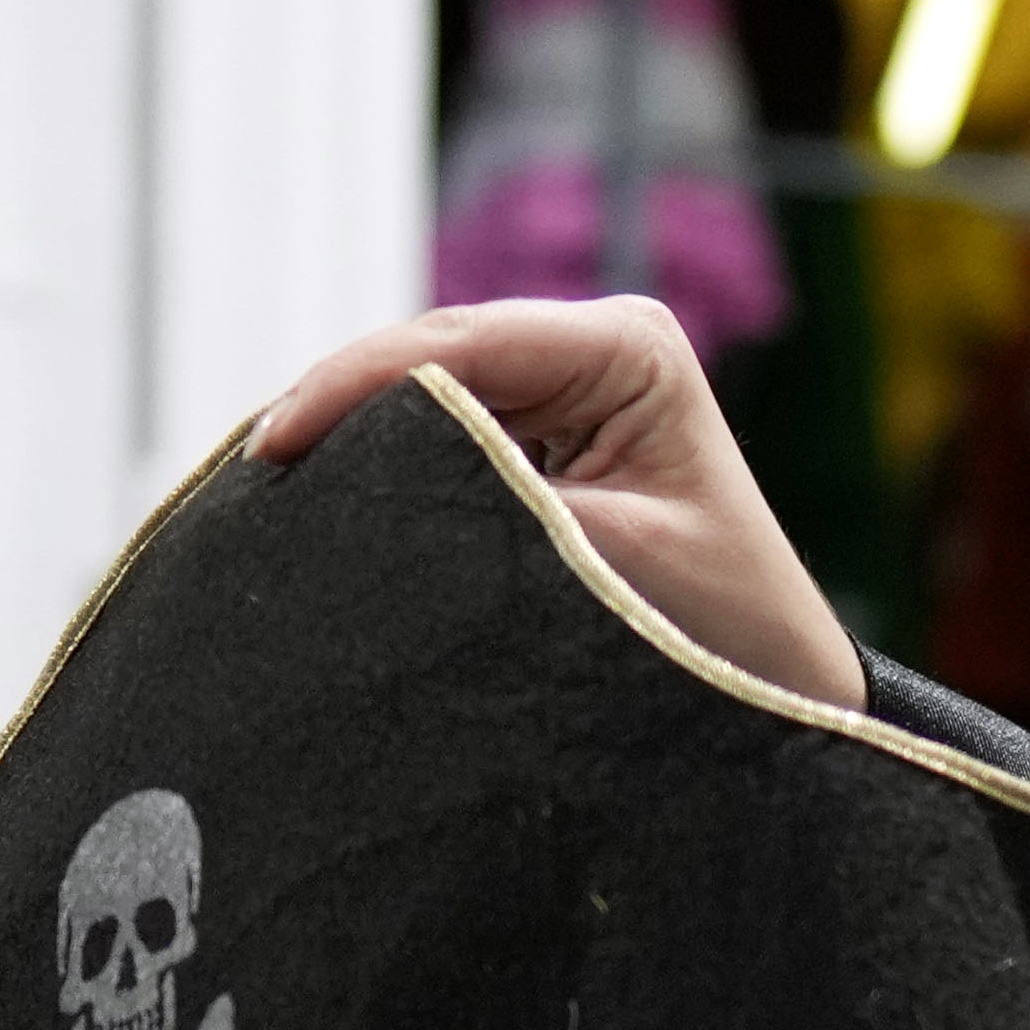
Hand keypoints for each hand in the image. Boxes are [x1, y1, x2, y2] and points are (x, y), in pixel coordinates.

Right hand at [250, 295, 859, 709]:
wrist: (777, 686)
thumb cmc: (727, 630)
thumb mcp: (609, 563)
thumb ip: (498, 509)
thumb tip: (367, 481)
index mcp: (629, 346)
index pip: (458, 343)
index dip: (353, 384)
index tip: (274, 447)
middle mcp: (593, 344)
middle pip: (425, 356)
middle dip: (337, 409)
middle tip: (252, 480)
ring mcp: (562, 381)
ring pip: (418, 394)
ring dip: (349, 439)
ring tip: (268, 492)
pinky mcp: (535, 430)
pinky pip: (433, 435)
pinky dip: (377, 467)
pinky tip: (318, 501)